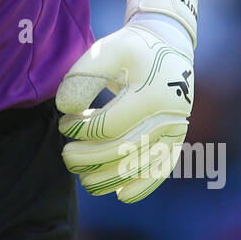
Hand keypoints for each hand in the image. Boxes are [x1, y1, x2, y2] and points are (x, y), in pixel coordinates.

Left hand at [54, 0, 198, 202]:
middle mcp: (169, 116)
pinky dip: (142, 186)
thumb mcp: (107, 51)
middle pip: (124, 151)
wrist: (168, 45)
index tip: (64, 123)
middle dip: (89, 158)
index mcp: (153, 93)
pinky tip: (120, 195)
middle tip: (65, 155)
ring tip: (82, 178)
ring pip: (140, 166)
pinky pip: (161, 170)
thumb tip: (65, 109)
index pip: (109, 126)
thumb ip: (83, 76)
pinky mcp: (176, 140)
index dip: (81, 130)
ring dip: (108, 178)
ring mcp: (175, 131)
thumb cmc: (132, 48)